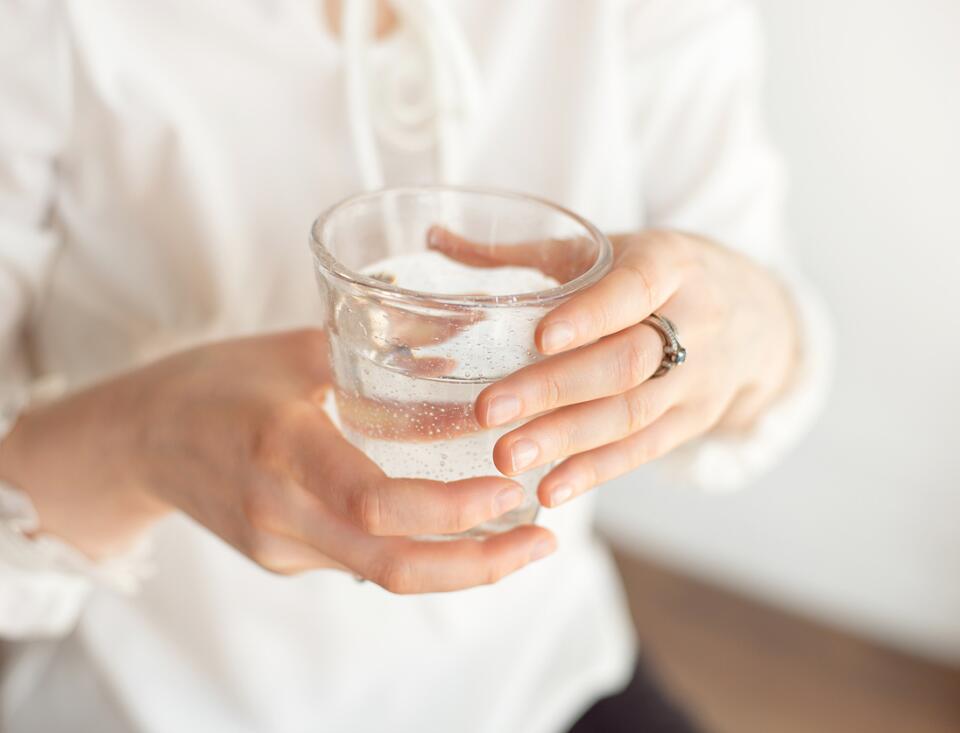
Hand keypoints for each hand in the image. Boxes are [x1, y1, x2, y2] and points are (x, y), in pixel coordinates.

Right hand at [0, 330, 554, 592]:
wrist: (138, 438)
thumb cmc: (216, 381)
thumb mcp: (293, 349)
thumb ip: (377, 349)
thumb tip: (469, 339)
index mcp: (282, 446)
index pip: (377, 503)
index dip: (453, 510)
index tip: (512, 490)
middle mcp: (279, 509)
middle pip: (393, 565)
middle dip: (480, 564)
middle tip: (545, 540)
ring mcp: (278, 545)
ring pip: (384, 575)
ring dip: (460, 566)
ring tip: (522, 540)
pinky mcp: (282, 560)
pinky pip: (361, 564)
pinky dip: (418, 553)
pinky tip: (459, 530)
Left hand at [430, 229, 799, 505]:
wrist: (758, 315)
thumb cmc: (662, 275)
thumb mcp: (614, 249)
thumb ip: (529, 252)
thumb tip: (436, 238)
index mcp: (671, 265)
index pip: (634, 290)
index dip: (591, 316)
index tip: (540, 337)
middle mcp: (695, 323)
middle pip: (625, 362)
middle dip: (555, 389)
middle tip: (491, 411)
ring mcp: (699, 381)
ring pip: (631, 414)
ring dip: (567, 440)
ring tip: (508, 457)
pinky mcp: (693, 422)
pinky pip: (643, 452)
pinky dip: (595, 472)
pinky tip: (550, 488)